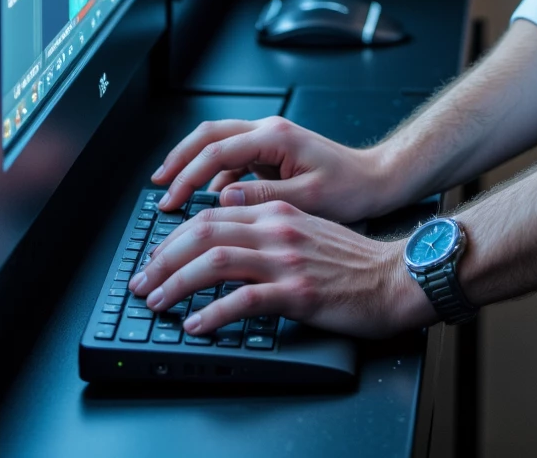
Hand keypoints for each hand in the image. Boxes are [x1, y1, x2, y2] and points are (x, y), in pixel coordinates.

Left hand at [128, 201, 433, 338]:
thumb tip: (226, 232)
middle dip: (164, 259)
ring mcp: (286, 260)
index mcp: (277, 212)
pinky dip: (213, 313)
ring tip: (158, 302)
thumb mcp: (306, 229)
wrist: (393, 276)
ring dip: (178, 283)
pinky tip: (197, 324)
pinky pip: (244, 301)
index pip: (211, 215)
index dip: (175, 237)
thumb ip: (268, 225)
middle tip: (143, 283)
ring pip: (217, 261)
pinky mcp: (297, 291)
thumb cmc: (352, 260)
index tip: (155, 259)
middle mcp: (277, 229)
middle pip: (204, 233)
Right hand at [150, 116, 392, 219]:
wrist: (376, 179)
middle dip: (180, 159)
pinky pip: (235, 159)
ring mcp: (270, 140)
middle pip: (210, 136)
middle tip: (159, 185)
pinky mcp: (272, 153)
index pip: (217, 150)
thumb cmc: (350, 188)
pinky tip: (209, 199)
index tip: (170, 198)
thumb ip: (263, 197)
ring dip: (195, 165)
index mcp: (275, 136)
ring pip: (219, 144)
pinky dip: (216, 175)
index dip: (188, 174)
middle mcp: (269, 130)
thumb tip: (221, 198)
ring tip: (174, 192)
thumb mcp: (307, 198)